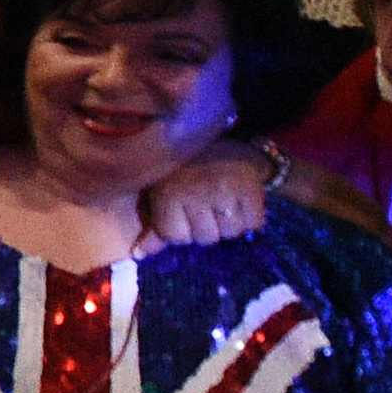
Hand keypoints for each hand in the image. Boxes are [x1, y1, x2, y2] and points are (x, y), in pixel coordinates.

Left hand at [140, 145, 274, 248]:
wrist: (222, 138)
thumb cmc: (185, 170)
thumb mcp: (161, 193)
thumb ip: (153, 226)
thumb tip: (139, 255)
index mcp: (167, 192)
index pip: (176, 238)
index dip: (182, 229)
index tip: (185, 211)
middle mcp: (193, 191)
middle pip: (205, 238)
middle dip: (207, 226)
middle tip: (208, 202)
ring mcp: (224, 190)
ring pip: (230, 233)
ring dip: (229, 223)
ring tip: (224, 201)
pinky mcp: (250, 189)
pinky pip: (252, 223)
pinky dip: (250, 217)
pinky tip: (241, 200)